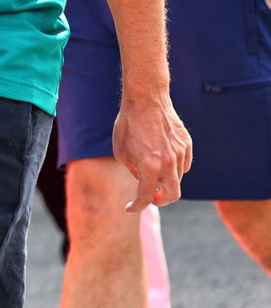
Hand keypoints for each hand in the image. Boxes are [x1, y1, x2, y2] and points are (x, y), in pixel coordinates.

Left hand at [111, 94, 192, 211]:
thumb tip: (143, 179)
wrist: (146, 99)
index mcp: (150, 165)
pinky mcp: (187, 145)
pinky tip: (163, 159)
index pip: (147, 196)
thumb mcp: (121, 150)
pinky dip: (174, 168)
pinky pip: (183, 165)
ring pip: (178, 179)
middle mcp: (168, 162)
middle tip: (149, 196)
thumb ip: (134, 170)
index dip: (137, 205)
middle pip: (172, 195)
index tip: (130, 208)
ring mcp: (181, 154)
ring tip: (152, 169)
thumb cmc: (128, 123)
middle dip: (160, 200)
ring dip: (165, 180)